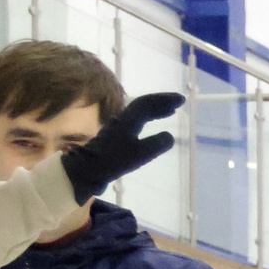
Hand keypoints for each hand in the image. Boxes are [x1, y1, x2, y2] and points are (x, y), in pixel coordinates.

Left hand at [60, 91, 186, 200]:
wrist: (87, 168)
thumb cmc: (113, 161)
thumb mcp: (139, 154)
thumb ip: (156, 144)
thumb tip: (170, 136)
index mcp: (129, 120)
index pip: (148, 104)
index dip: (165, 100)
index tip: (181, 100)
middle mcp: (123, 119)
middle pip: (143, 105)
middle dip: (161, 102)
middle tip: (178, 103)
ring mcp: (119, 127)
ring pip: (139, 113)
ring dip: (155, 110)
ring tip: (169, 112)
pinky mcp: (117, 136)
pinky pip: (136, 121)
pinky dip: (148, 119)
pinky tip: (152, 125)